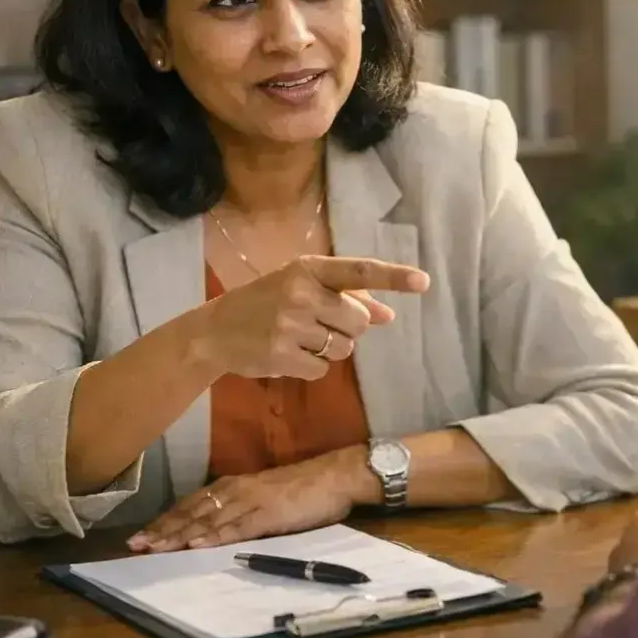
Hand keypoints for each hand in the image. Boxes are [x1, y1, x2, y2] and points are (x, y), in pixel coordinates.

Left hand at [126, 452, 357, 552]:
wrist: (335, 476)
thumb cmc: (302, 488)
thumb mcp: (262, 496)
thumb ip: (238, 509)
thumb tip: (211, 528)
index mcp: (233, 486)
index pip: (190, 505)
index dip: (164, 521)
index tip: (140, 537)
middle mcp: (236, 490)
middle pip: (192, 512)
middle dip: (162, 530)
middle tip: (134, 546)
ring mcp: (251, 501)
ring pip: (208, 519)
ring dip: (179, 535)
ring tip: (155, 548)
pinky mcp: (269, 514)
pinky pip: (237, 527)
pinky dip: (215, 536)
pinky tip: (197, 545)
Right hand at [198, 255, 429, 380]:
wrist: (213, 331)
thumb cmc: (266, 303)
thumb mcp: (303, 288)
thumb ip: (347, 298)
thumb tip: (388, 313)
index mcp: (308, 268)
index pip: (360, 271)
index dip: (395, 277)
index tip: (424, 282)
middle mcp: (301, 292)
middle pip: (359, 321)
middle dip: (348, 327)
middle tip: (317, 323)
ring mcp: (290, 325)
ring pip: (344, 348)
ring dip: (329, 348)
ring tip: (298, 337)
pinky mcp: (281, 355)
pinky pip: (322, 369)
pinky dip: (311, 366)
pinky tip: (288, 354)